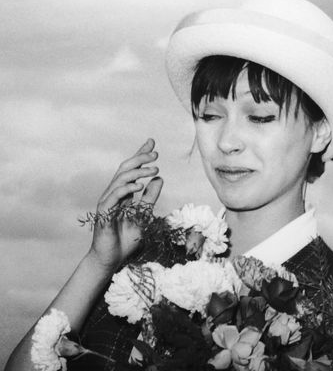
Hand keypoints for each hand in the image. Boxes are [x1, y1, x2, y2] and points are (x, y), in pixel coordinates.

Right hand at [88, 138, 163, 270]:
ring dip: (138, 172)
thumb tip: (159, 178)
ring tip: (155, 169)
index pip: (131, 170)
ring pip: (120, 180)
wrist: (112, 259)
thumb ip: (150, 197)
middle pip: (124, 170)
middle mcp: (113, 195)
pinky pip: (114, 196)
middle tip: (156, 153)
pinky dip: (127, 189)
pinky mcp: (103, 213)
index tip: (152, 142)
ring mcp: (107, 202)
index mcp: (123, 194)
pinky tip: (140, 185)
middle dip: (139, 159)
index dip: (140, 155)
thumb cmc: (126, 239)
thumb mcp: (144, 215)